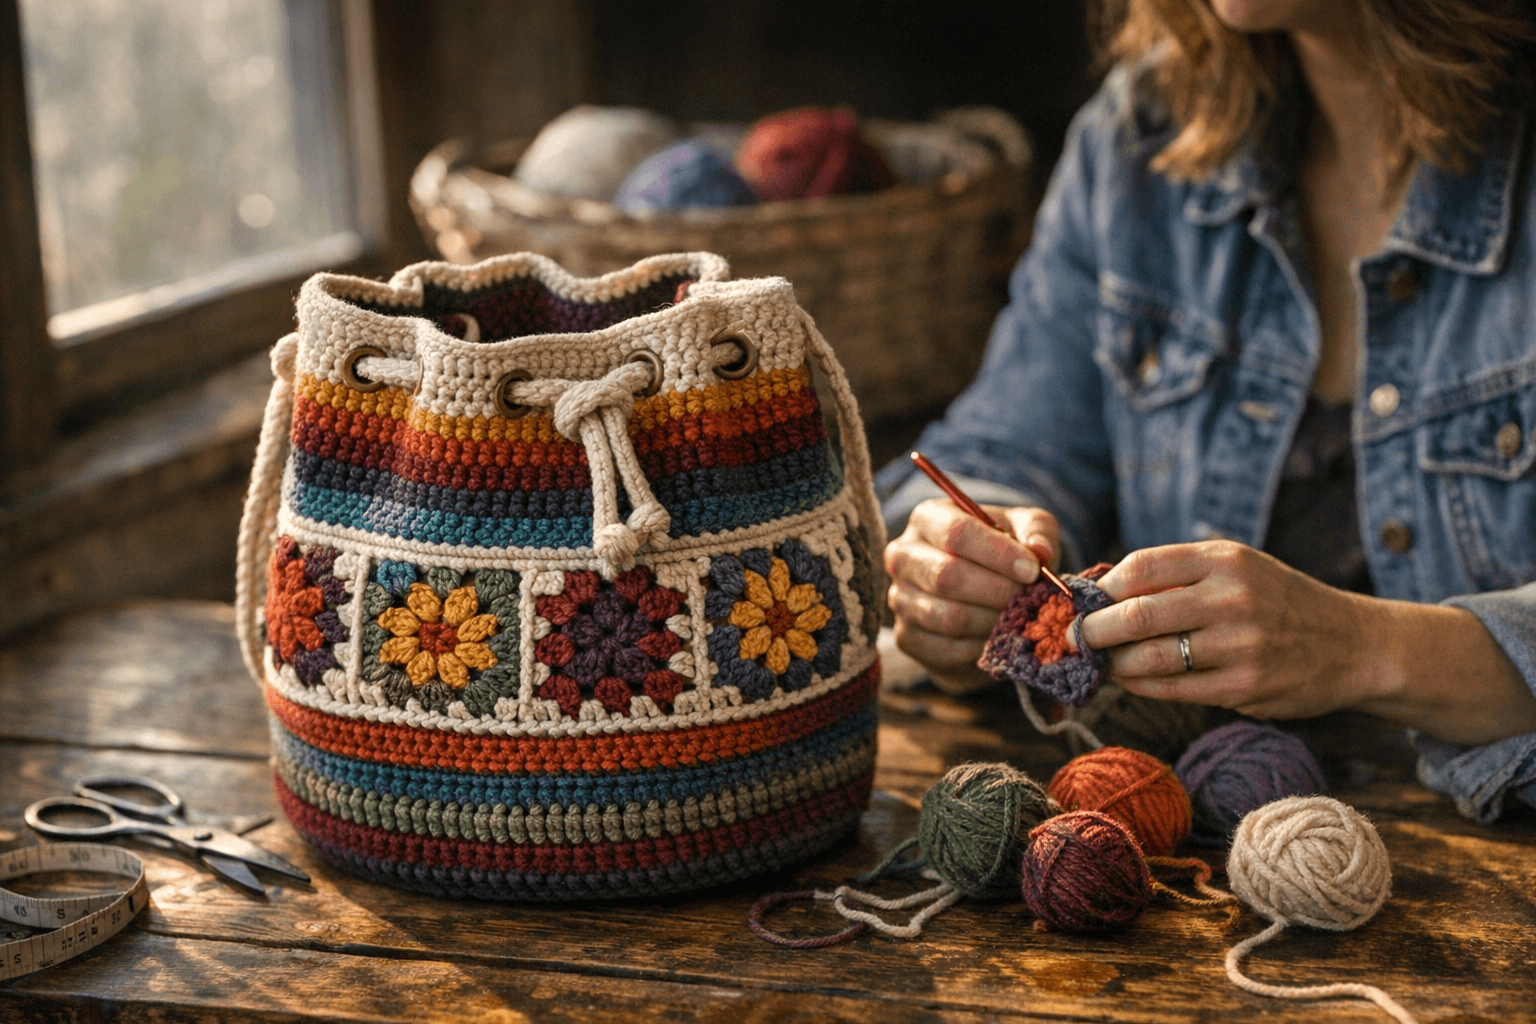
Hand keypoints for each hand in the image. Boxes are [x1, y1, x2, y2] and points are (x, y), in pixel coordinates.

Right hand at [884, 498, 1061, 693]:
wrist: (980, 594)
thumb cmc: (1002, 552)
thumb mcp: (1024, 529)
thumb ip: (1036, 531)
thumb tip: (1039, 552)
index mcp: (928, 518)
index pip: (957, 532)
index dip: (997, 553)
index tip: (1032, 570)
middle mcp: (903, 556)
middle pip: (946, 576)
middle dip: (997, 591)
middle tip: (1030, 599)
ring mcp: (900, 599)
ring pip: (948, 616)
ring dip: (992, 621)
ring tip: (1019, 617)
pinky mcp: (908, 637)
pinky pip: (947, 649)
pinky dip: (983, 648)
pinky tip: (1001, 637)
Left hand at [1077, 541, 1373, 718]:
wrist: (1353, 645)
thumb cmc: (1277, 601)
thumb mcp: (1237, 568)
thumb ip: (1177, 575)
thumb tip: (1099, 589)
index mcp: (1224, 560)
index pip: (1141, 566)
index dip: (1101, 586)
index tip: (1081, 599)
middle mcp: (1232, 599)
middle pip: (1136, 615)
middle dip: (1093, 629)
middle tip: (1072, 637)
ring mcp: (1239, 646)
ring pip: (1148, 659)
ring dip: (1113, 663)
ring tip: (1099, 661)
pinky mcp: (1243, 688)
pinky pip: (1172, 690)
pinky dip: (1139, 685)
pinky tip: (1128, 679)